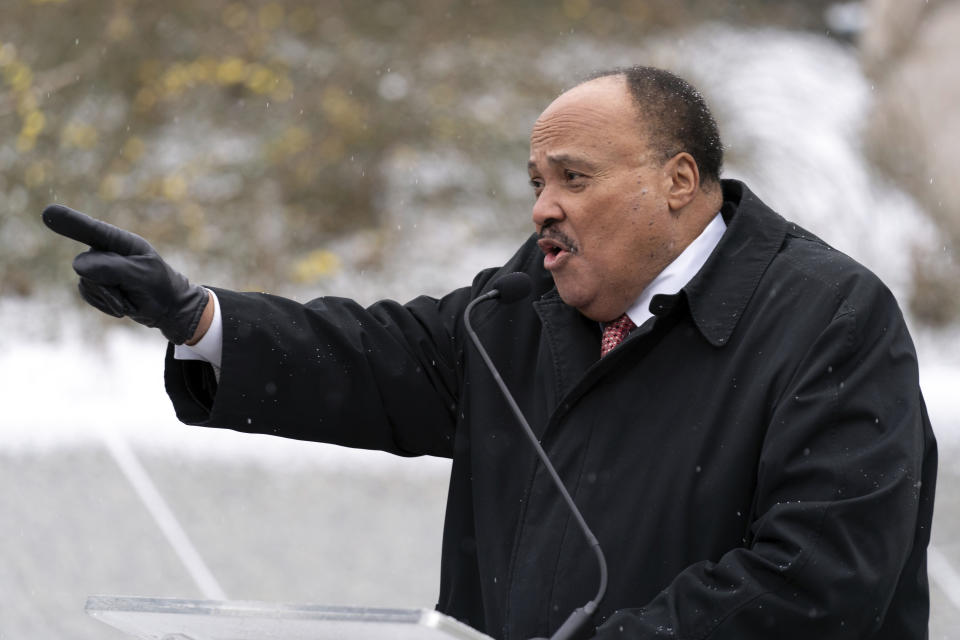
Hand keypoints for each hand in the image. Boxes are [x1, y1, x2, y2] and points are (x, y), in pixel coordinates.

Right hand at [42, 204, 209, 344]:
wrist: (167, 309)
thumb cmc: (160, 287)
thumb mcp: (142, 276)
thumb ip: (113, 268)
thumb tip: (78, 264)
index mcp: (122, 241)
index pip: (92, 230)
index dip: (71, 222)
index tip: (48, 213)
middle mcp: (106, 250)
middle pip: (86, 266)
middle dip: (108, 286)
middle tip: (132, 291)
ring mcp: (99, 266)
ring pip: (86, 282)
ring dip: (109, 297)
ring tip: (130, 298)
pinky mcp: (95, 282)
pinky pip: (87, 294)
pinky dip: (105, 304)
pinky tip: (122, 304)